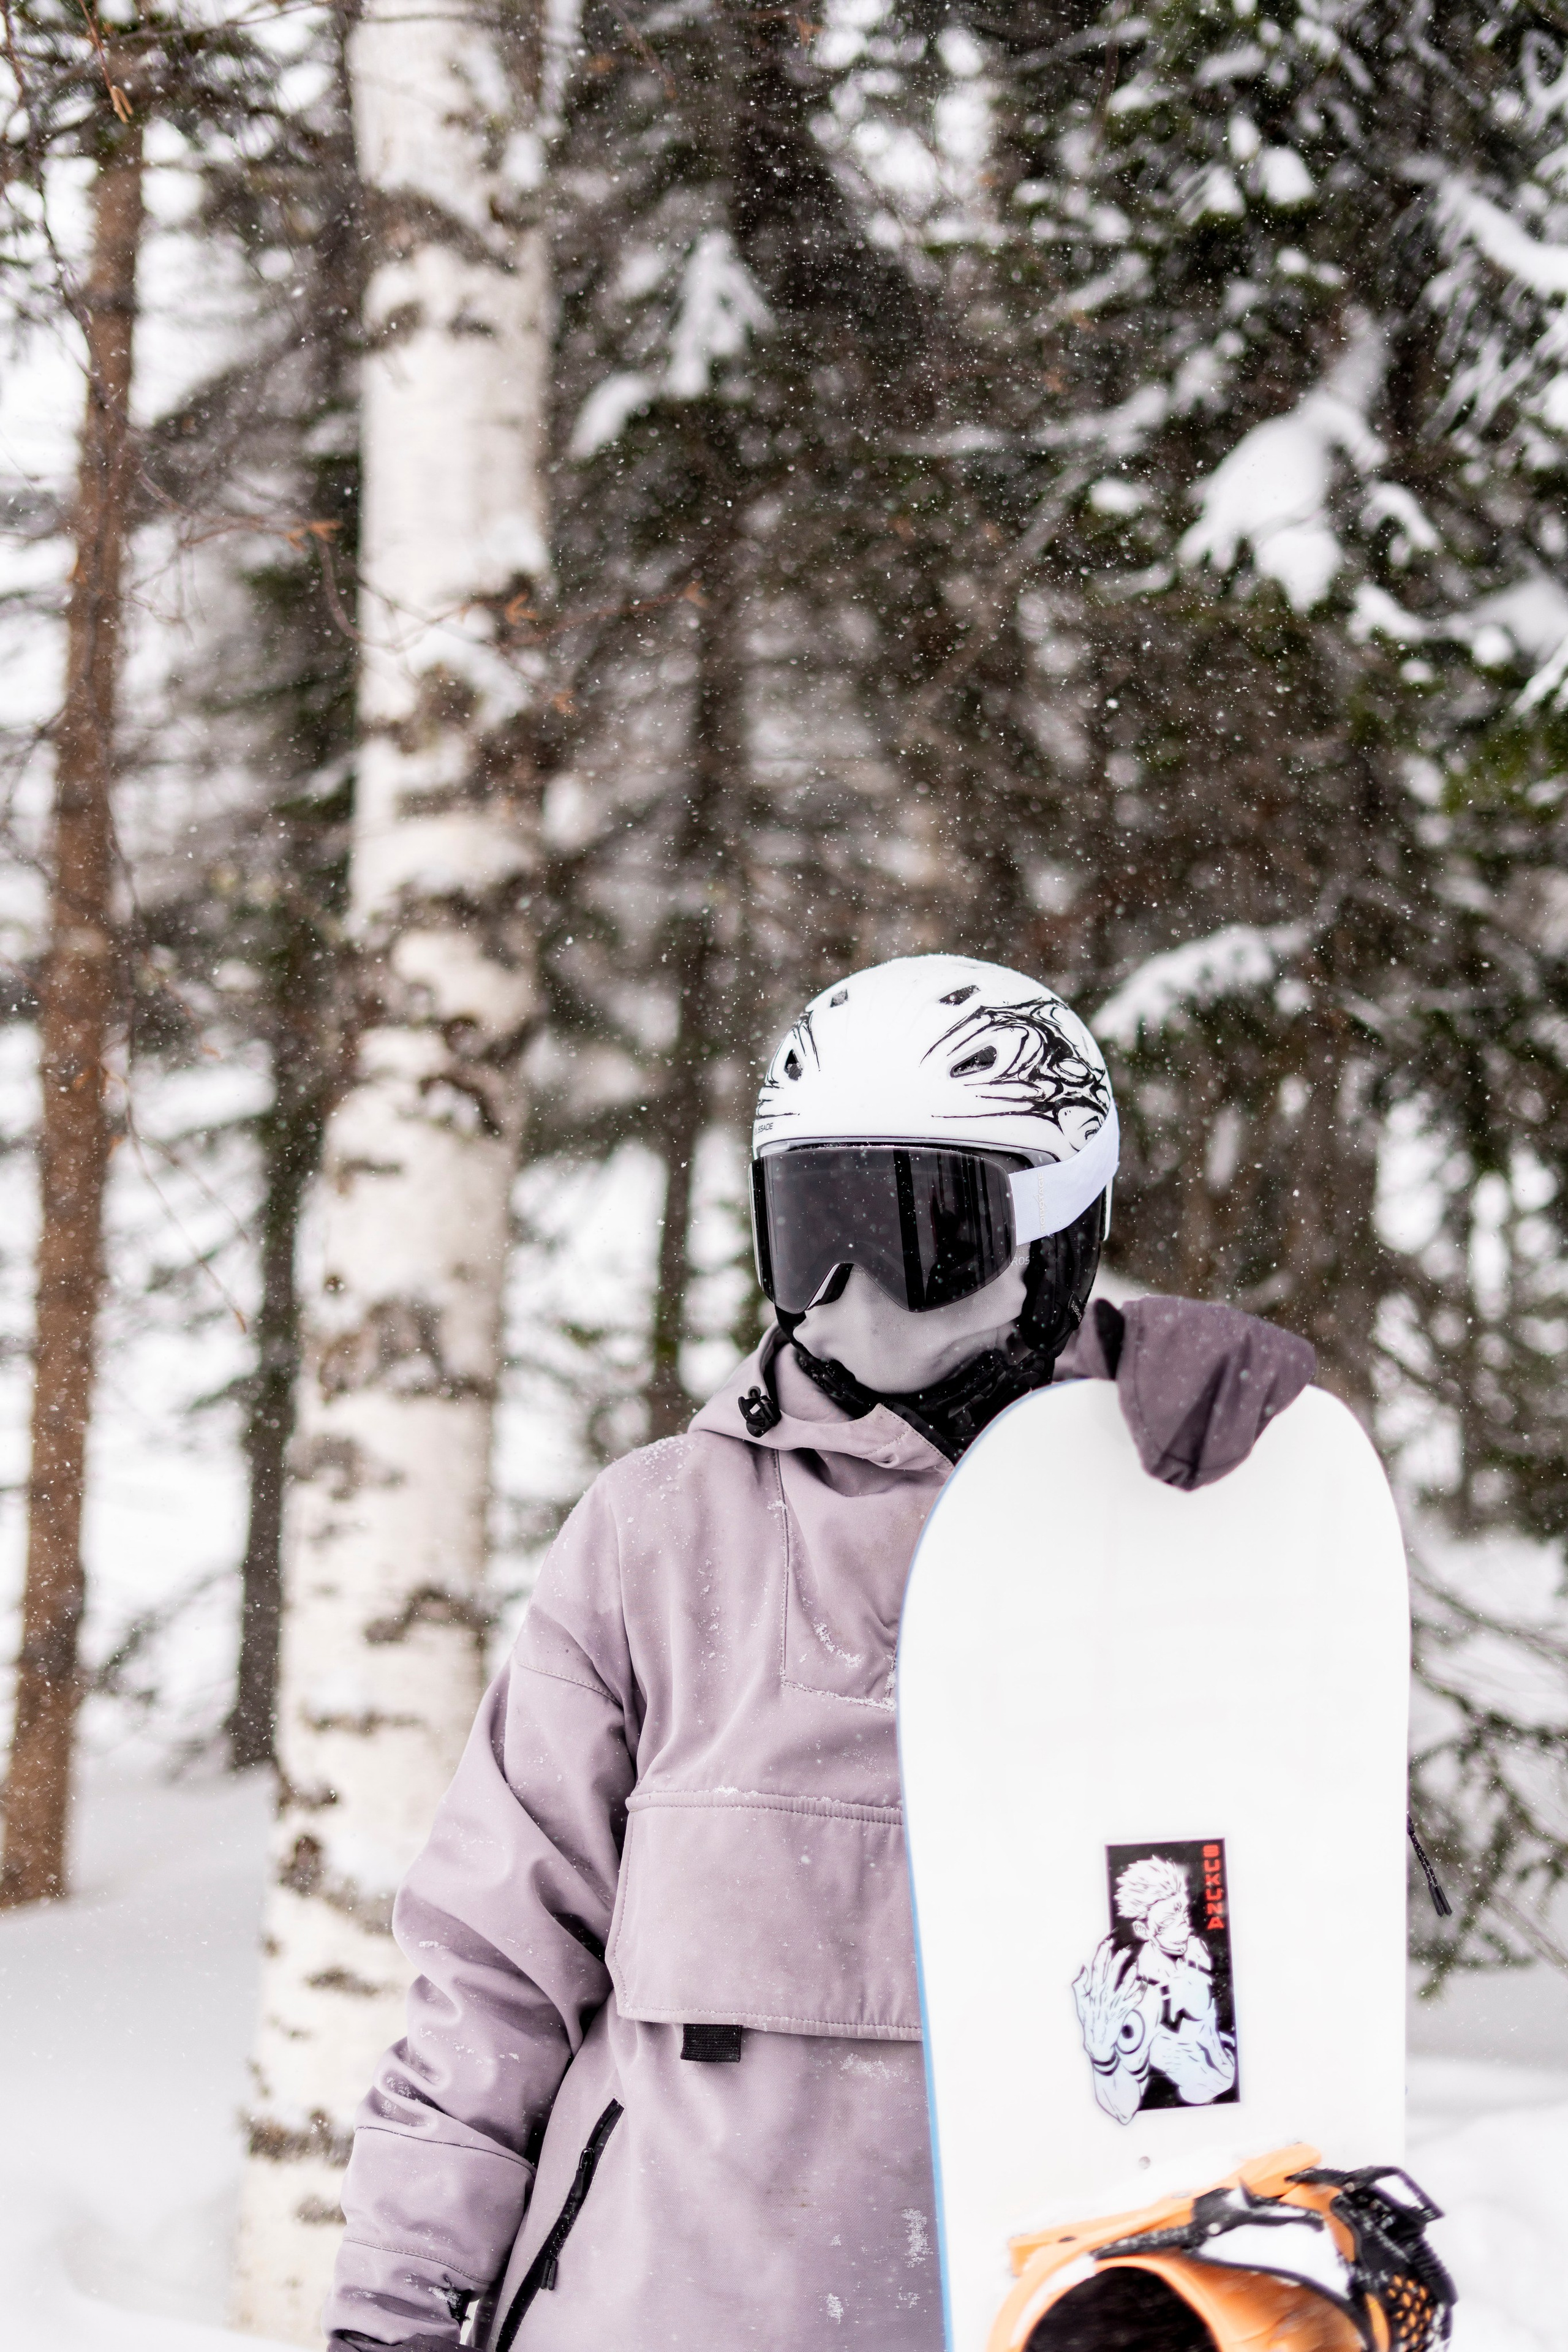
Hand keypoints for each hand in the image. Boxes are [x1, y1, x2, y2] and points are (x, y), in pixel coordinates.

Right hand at [1073, 1936, 1148, 2071]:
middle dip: (1119, 1958)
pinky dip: (1139, 1991)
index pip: (1097, 1968)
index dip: (1102, 1953)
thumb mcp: (1080, 2002)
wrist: (1097, 2042)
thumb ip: (1080, 1984)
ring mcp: (1115, 2004)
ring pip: (1125, 1984)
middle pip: (1112, 1972)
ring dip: (1131, 1973)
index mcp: (1093, 1991)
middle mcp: (1105, 1995)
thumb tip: (1083, 1967)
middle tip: (1125, 1947)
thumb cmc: (1088, 2020)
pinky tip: (1143, 1983)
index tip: (1106, 1942)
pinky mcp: (1123, 2012)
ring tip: (1136, 1962)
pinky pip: (1133, 2000)